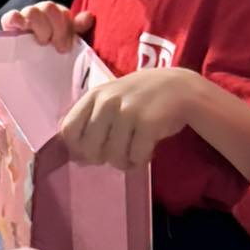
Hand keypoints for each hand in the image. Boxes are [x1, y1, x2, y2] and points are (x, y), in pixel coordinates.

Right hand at [2, 3, 92, 53]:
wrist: (26, 61)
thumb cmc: (48, 49)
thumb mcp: (65, 38)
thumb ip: (77, 28)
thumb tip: (89, 16)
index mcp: (55, 15)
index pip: (63, 12)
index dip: (67, 27)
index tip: (67, 46)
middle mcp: (40, 12)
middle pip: (49, 7)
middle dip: (58, 29)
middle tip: (59, 48)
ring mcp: (24, 17)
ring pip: (33, 11)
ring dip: (41, 28)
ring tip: (42, 43)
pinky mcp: (10, 25)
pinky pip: (11, 16)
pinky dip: (16, 19)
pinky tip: (22, 29)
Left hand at [59, 67, 203, 170]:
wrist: (181, 87)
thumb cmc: (142, 99)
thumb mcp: (112, 101)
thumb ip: (92, 123)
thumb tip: (75, 158)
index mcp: (94, 95)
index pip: (68, 130)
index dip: (77, 148)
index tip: (93, 151)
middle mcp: (108, 101)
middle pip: (89, 149)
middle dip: (103, 158)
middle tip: (118, 152)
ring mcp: (128, 111)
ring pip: (114, 156)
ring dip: (125, 162)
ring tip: (135, 151)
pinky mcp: (148, 122)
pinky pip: (136, 157)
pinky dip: (141, 160)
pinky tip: (148, 151)